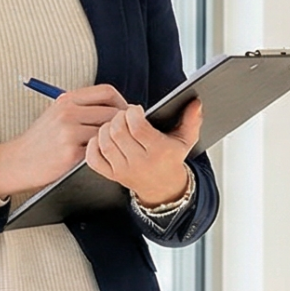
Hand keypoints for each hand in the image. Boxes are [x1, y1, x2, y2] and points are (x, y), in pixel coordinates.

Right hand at [0, 85, 127, 199]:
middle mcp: (68, 112)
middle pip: (113, 112)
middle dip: (124, 124)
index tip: (126, 113)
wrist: (18, 161)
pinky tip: (99, 157)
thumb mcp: (57, 113)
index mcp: (67, 99)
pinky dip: (103, 153)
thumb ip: (82, 107)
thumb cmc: (41, 139)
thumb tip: (116, 106)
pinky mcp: (70, 152)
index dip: (122, 102)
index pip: (106, 91)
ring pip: (109, 132)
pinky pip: (99, 150)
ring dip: (114, 140)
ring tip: (112, 146)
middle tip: (126, 133)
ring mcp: (69, 132)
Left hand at [87, 98, 202, 208]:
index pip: (137, 127)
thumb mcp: (186, 140)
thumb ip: (192, 120)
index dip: (132, 113)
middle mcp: (140, 163)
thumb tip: (195, 103)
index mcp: (159, 152)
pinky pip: (94, 159)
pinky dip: (93, 145)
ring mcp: (124, 171)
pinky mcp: (112, 175)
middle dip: (118, 117)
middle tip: (124, 115)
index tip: (136, 110)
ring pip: (105, 143)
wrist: (163, 188)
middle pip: (118, 132)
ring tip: (115, 124)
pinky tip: (101, 138)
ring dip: (106, 128)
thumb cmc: (171, 159)